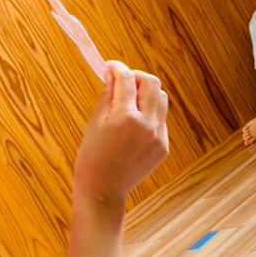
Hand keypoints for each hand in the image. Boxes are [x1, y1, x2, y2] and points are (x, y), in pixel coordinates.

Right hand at [72, 61, 168, 205]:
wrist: (103, 190)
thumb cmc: (92, 157)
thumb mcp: (94, 123)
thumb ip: (107, 96)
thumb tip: (113, 75)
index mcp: (125, 118)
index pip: (127, 79)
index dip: (118, 68)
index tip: (111, 66)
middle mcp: (147, 125)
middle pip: (152, 84)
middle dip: (137, 77)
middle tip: (123, 82)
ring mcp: (158, 137)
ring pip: (162, 100)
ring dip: (147, 94)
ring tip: (130, 102)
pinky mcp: (163, 147)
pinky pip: (161, 120)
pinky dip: (149, 114)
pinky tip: (134, 125)